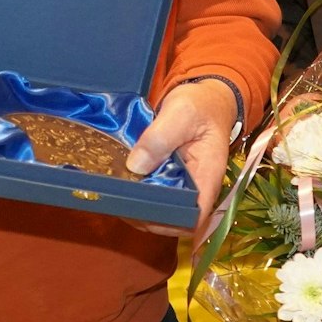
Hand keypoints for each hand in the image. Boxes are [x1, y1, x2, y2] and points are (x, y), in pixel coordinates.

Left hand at [124, 78, 239, 237]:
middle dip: (145, 215)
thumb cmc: (200, 105)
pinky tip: (120, 182)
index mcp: (208, 178)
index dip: (168, 223)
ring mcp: (182, 186)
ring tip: (114, 192)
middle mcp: (197, 189)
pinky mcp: (170, 179)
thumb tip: (135, 166)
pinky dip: (137, 192)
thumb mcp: (181, 113)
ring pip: (161, 208)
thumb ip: (160, 137)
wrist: (206, 99)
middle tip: (117, 199)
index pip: (194, 217)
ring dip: (138, 204)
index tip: (140, 212)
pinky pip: (154, 193)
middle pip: (173, 218)